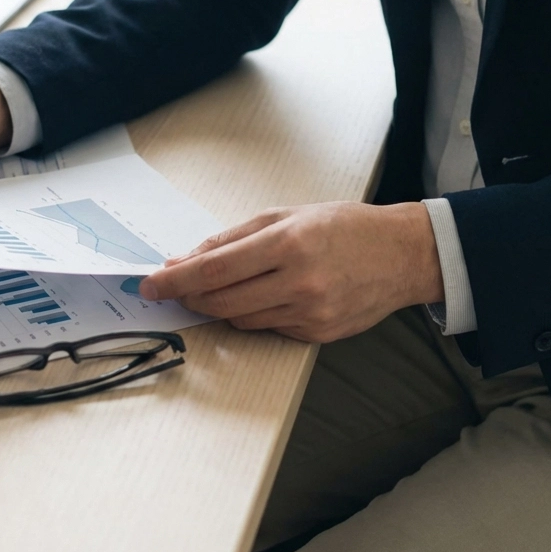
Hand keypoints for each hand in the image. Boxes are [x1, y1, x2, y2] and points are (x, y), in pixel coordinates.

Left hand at [138, 202, 443, 342]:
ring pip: (239, 319)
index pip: (213, 269)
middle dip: (190, 295)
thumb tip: (184, 259)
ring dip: (220, 304)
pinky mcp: (317, 335)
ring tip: (224, 285)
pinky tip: (265, 295)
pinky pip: (267, 328)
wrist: (401, 255)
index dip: (175, 280)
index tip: (149, 284)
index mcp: (287, 243)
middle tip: (175, 286)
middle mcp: (298, 282)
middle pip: (220, 300)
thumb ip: (231, 238)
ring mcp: (310, 313)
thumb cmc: (342, 226)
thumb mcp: (284, 216)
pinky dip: (253, 313)